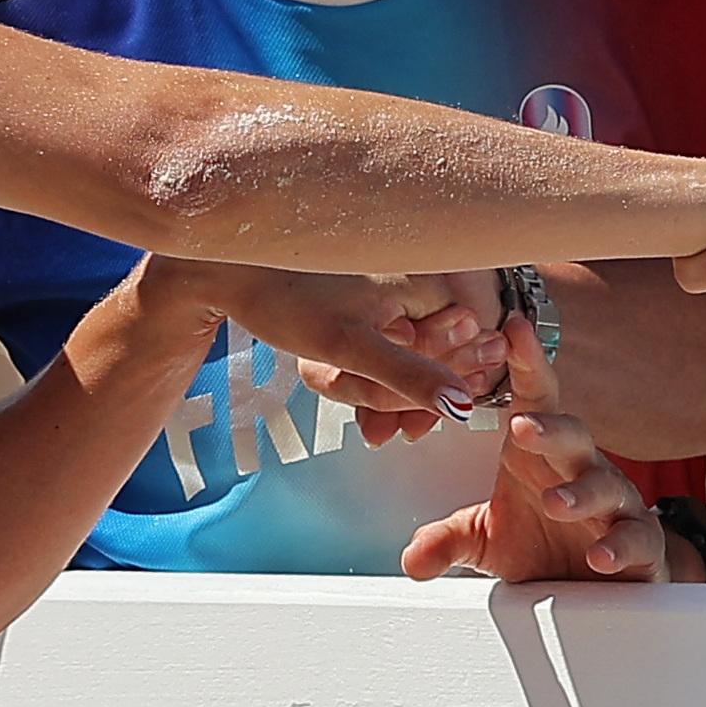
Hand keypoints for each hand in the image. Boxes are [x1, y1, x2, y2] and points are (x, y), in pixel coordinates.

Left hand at [155, 262, 507, 429]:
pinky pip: (398, 346)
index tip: (416, 429)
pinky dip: (383, 375)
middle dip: (414, 399)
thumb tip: (462, 406)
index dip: (449, 395)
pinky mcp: (381, 297)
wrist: (235, 272)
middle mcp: (426, 279)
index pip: (470, 349)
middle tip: (388, 435)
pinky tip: (363, 401)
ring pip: (418, 356)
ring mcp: (403, 286)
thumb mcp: (351, 346)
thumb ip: (411, 376)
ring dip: (395, 393)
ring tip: (373, 427)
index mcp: (432, 281)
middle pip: (444, 356)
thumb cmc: (288, 299)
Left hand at [401, 316, 703, 583]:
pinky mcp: (641, 546)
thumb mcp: (488, 542)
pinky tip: (601, 556)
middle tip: (522, 427)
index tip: (513, 328)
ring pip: (606, 485)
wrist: (595, 588)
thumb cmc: (545, 548)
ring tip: (556, 503)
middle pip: (572, 435)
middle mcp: (581, 470)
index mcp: (542, 456)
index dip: (527, 363)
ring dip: (581, 492)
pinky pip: (638, 539)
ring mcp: (614, 505)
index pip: (535, 400)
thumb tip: (412, 557)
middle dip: (550, 428)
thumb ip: (449, 540)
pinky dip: (621, 546)